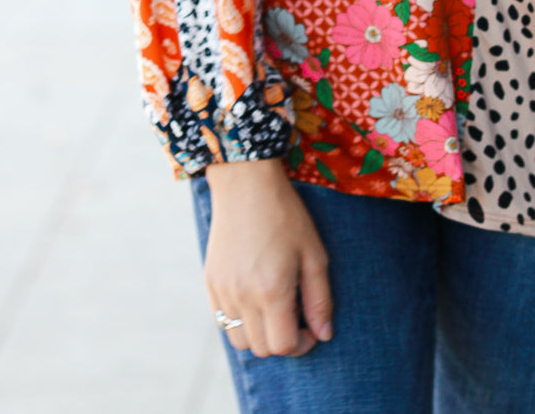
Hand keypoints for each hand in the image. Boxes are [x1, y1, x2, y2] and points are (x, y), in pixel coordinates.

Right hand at [203, 158, 333, 356]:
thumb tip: (323, 335)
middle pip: (261, 348)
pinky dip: (240, 320)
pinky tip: (254, 294)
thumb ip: (320, 299)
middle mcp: (242, 298)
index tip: (311, 326)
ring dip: (259, 334)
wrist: (246, 184)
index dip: (302, 343)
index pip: (284, 346)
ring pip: (239, 340)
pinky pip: (222, 320)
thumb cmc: (286, 215)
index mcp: (271, 291)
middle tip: (295, 311)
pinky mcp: (210, 283)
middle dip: (282, 339)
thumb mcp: (313, 253)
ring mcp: (222, 292)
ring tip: (274, 305)